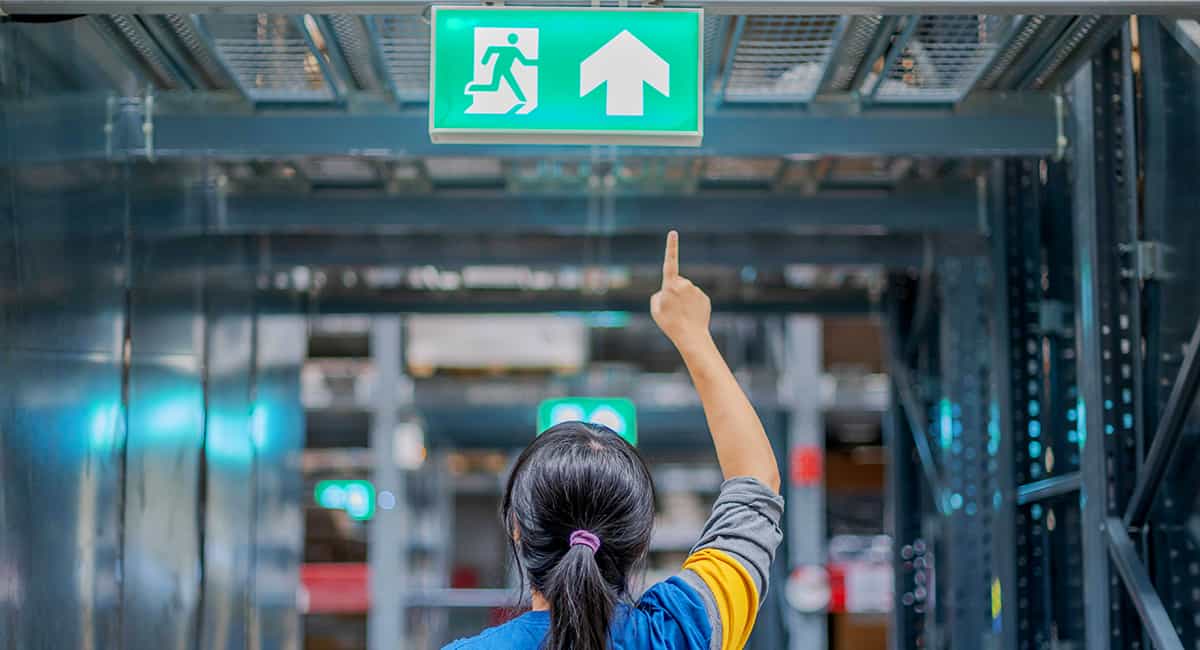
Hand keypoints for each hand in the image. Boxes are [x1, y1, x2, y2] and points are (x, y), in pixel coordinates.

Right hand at [650, 231, 711, 350]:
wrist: (690, 336)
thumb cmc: (669, 323)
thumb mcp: (655, 309)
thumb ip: (658, 296)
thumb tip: (667, 291)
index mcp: (670, 285)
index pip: (670, 262)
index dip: (671, 247)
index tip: (673, 233)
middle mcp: (685, 284)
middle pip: (676, 283)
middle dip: (673, 292)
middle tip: (672, 309)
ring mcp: (696, 290)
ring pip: (686, 291)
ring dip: (683, 300)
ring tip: (682, 314)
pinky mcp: (704, 298)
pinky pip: (695, 299)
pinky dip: (692, 305)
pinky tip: (691, 316)